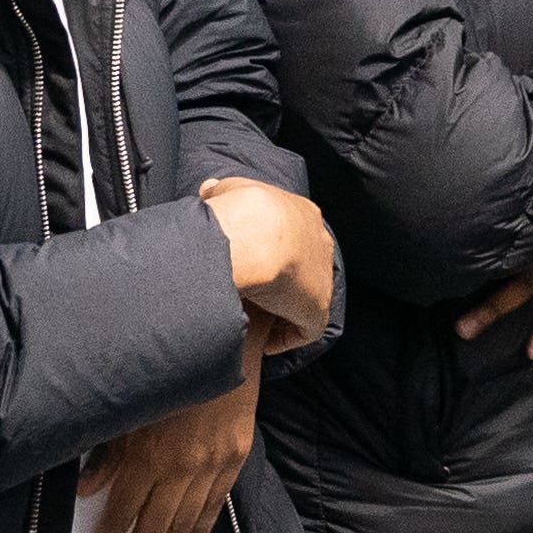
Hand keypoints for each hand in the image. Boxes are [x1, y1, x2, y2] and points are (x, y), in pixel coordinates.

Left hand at [80, 381, 257, 532]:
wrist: (227, 339)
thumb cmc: (169, 368)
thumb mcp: (130, 404)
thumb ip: (108, 450)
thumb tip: (86, 490)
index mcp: (149, 453)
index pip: (121, 513)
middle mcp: (181, 466)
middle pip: (150, 529)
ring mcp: (211, 466)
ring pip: (182, 525)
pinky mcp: (234, 459)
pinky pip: (214, 506)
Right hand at [200, 172, 339, 352]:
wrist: (252, 235)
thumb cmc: (239, 211)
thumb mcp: (229, 190)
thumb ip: (223, 191)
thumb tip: (210, 190)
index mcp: (303, 214)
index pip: (295, 236)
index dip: (275, 252)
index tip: (254, 264)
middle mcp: (320, 244)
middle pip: (306, 267)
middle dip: (283, 280)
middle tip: (256, 292)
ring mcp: (322, 278)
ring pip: (306, 298)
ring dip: (283, 310)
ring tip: (256, 319)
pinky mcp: (317, 309)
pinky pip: (304, 329)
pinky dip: (284, 337)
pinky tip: (264, 342)